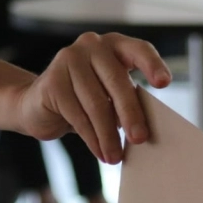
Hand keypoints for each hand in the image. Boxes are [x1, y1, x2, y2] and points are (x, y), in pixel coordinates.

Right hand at [13, 32, 171, 163]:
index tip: (164, 83)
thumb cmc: (83, 100)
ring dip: (108, 135)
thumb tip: (144, 130)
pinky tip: (99, 152)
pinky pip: (77, 115)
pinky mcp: (52, 81)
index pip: (138, 50)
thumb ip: (126, 101)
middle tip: (140, 139)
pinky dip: (91, 138)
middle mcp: (92, 45)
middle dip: (131, 113)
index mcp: (114, 45)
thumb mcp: (109, 95)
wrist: (38, 104)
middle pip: (117, 81)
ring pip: (96, 103)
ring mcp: (69, 60)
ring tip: (115, 156)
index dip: (152, 65)